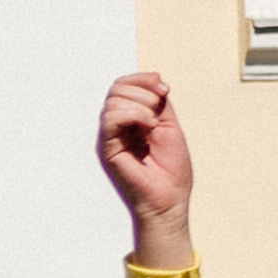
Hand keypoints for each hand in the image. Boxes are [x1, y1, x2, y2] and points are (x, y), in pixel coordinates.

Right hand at [97, 73, 194, 256]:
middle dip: (143, 89)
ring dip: (141, 104)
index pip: (124, 84)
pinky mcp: (107, 147)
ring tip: (153, 123)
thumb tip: (154, 79)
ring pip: (113, 100)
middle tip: (160, 106)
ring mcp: (110, 136)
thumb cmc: (171, 168)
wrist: (169, 198)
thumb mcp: (170, 125)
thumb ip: (159, 103)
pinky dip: (134, 115)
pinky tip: (147, 128)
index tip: (164, 89)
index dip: (143, 79)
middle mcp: (117, 125)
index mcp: (131, 118)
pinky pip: (111, 118)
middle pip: (117, 87)